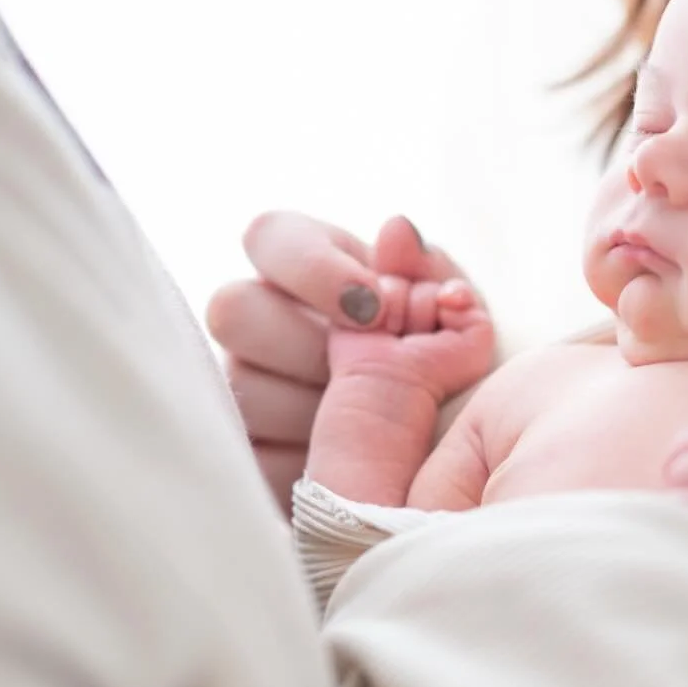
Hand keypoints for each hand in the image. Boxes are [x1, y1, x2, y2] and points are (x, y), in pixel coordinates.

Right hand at [207, 212, 494, 509]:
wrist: (443, 450)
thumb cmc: (444, 362)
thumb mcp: (453, 314)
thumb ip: (431, 273)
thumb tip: (396, 230)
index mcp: (310, 267)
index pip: (270, 236)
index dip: (314, 268)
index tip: (372, 307)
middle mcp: (263, 317)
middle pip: (234, 308)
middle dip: (305, 341)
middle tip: (362, 368)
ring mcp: (248, 383)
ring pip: (244, 382)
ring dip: (315, 405)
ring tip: (370, 417)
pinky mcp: (249, 448)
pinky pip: (254, 450)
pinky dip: (306, 456)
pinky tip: (348, 455)